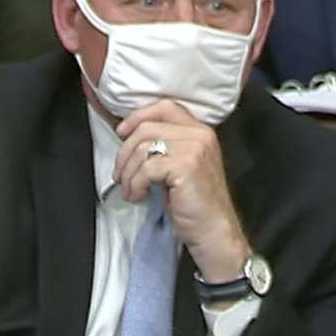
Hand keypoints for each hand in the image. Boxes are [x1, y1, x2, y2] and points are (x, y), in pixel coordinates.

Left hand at [115, 100, 251, 282]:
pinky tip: (138, 197)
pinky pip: (145, 168)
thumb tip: (130, 136)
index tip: (122, 133)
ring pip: (142, 148)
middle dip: (124, 153)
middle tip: (121, 176)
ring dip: (128, 173)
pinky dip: (135, 184)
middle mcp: (200, 134)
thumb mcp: (183, 165)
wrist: (213, 228)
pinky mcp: (186, 167)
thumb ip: (168, 145)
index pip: (165, 107)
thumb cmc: (194, 201)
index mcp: (201, 130)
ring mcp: (195, 149)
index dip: (138, 116)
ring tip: (131, 190)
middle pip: (146, 128)